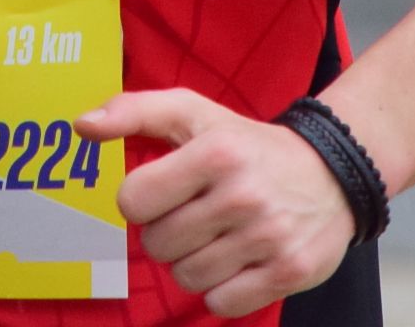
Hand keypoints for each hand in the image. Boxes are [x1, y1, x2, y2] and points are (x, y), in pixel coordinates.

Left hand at [77, 89, 357, 317]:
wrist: (333, 173)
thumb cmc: (246, 145)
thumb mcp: (192, 112)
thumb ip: (133, 111)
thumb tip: (80, 125)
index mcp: (214, 151)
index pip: (133, 201)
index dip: (141, 201)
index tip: (163, 193)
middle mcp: (243, 194)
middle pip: (158, 245)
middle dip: (168, 234)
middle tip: (195, 215)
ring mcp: (268, 236)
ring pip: (187, 277)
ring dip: (194, 263)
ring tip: (219, 236)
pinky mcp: (289, 272)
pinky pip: (222, 303)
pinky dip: (223, 289)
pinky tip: (239, 260)